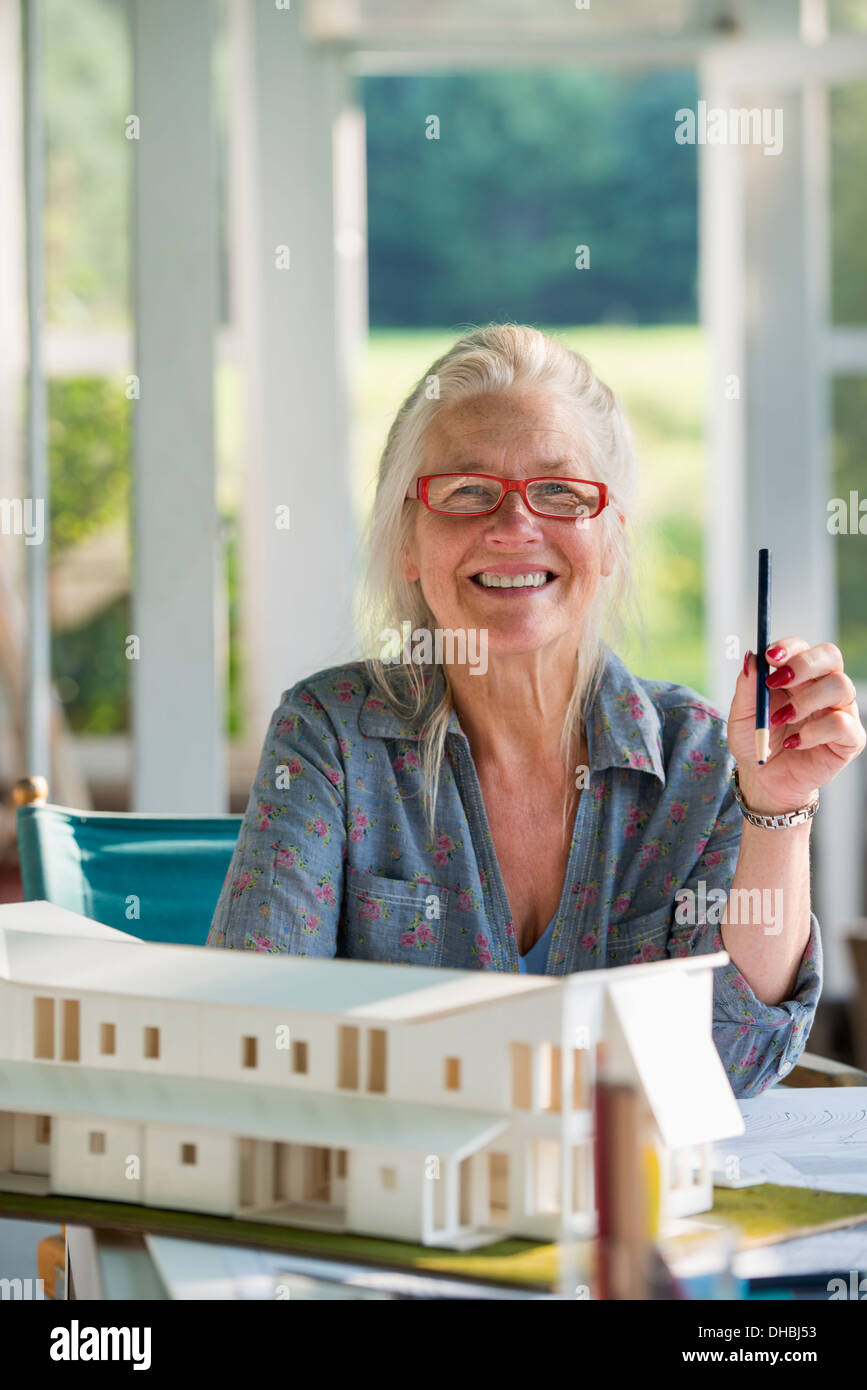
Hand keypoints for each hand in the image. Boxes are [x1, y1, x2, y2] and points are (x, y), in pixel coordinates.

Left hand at [729, 638, 865, 815]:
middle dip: (804, 663)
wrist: (764, 778)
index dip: (789, 647)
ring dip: (806, 700)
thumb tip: (751, 657)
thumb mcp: (742, 714)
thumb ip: (746, 686)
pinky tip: (793, 743)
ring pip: (841, 685)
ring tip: (779, 720)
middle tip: (777, 681)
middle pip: (830, 656)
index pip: (802, 647)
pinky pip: (842, 724)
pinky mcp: (850, 738)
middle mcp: (823, 687)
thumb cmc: (756, 740)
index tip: (770, 657)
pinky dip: (814, 732)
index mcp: (798, 675)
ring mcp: (840, 710)